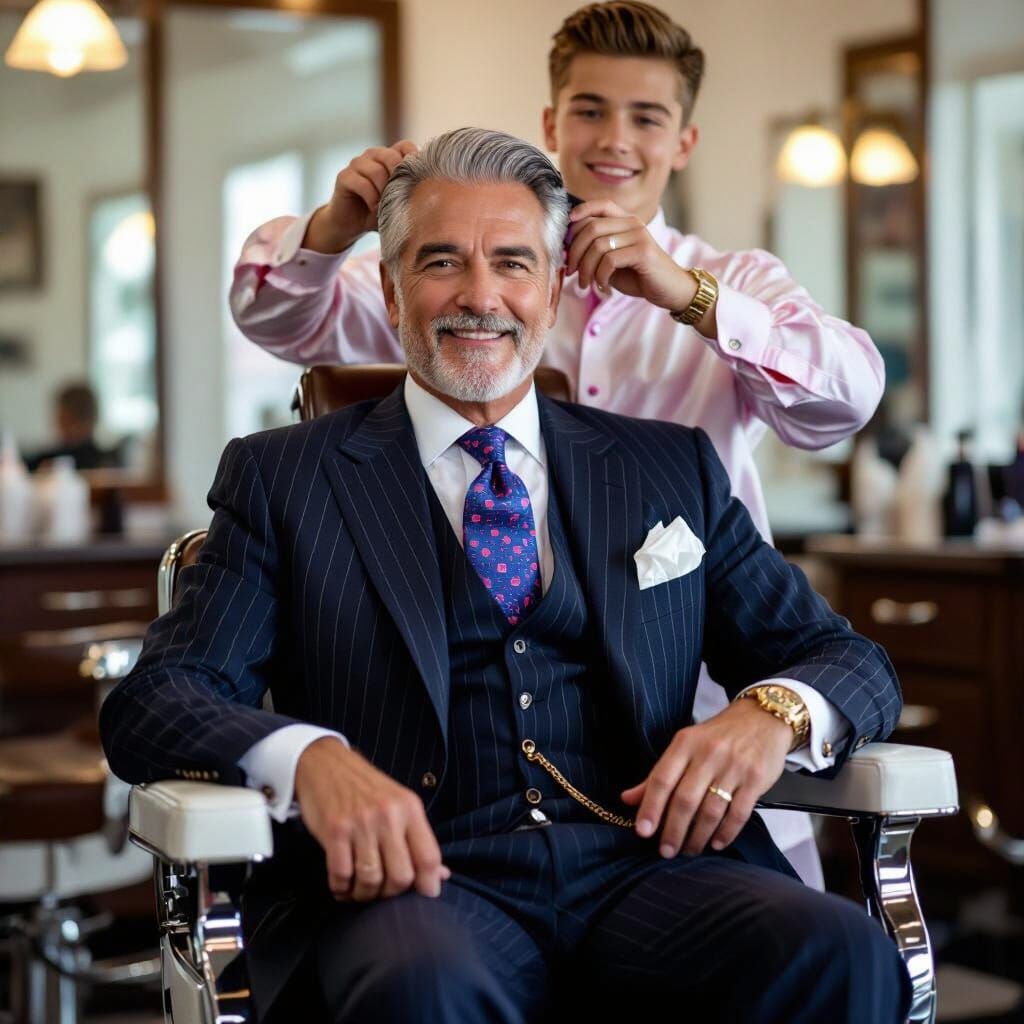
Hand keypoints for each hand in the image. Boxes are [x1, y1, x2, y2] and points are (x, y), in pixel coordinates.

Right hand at [294, 737, 449, 901]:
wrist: (326, 764)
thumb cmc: (366, 789)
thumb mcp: (400, 805)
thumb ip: (419, 841)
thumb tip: (442, 876)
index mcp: (410, 809)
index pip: (429, 857)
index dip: (429, 885)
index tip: (421, 895)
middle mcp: (389, 815)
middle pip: (401, 876)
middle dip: (391, 893)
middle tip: (382, 889)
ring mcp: (361, 823)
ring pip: (371, 881)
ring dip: (365, 894)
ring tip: (360, 888)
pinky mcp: (334, 830)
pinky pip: (341, 876)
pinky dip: (342, 889)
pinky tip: (343, 884)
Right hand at [303, 140, 418, 253]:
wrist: (352, 225)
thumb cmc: (380, 212)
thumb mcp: (401, 202)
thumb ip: (414, 193)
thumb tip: (440, 195)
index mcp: (389, 157)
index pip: (406, 146)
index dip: (414, 160)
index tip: (419, 182)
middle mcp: (373, 155)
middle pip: (391, 156)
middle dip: (398, 179)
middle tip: (400, 198)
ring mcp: (357, 164)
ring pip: (376, 170)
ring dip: (383, 192)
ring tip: (386, 208)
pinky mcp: (344, 176)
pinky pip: (361, 182)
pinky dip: (370, 198)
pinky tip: (374, 209)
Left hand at [566, 199, 696, 310]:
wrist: (669, 290)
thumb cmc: (639, 276)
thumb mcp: (612, 261)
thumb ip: (595, 251)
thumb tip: (567, 247)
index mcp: (626, 221)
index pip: (600, 205)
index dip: (580, 212)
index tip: (566, 230)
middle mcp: (633, 223)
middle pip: (592, 228)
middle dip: (574, 252)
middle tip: (571, 271)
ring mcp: (639, 235)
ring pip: (598, 246)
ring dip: (585, 269)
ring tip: (585, 284)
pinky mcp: (643, 252)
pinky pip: (610, 260)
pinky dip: (600, 276)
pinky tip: (602, 286)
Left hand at [621, 698, 792, 857]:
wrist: (762, 717)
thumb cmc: (718, 736)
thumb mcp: (685, 746)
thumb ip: (659, 774)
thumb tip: (627, 799)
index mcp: (685, 743)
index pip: (662, 779)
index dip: (651, 807)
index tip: (643, 831)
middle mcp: (708, 753)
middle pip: (685, 799)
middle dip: (673, 830)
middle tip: (666, 851)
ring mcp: (734, 766)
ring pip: (711, 810)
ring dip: (697, 836)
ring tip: (689, 850)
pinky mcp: (756, 778)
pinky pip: (738, 813)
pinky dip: (726, 833)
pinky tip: (716, 843)